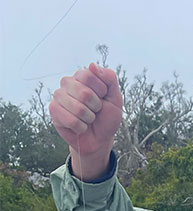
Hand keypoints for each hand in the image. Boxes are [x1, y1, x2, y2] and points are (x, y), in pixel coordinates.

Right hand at [49, 63, 122, 179]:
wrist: (99, 139)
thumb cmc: (107, 117)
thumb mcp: (115, 98)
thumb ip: (109, 79)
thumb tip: (92, 65)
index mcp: (82, 76)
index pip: (88, 75)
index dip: (101, 91)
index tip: (103, 98)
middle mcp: (68, 83)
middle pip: (84, 92)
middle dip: (96, 106)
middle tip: (96, 110)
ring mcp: (59, 96)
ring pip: (78, 108)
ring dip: (89, 118)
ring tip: (88, 119)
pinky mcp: (53, 110)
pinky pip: (71, 120)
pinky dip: (81, 127)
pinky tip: (80, 126)